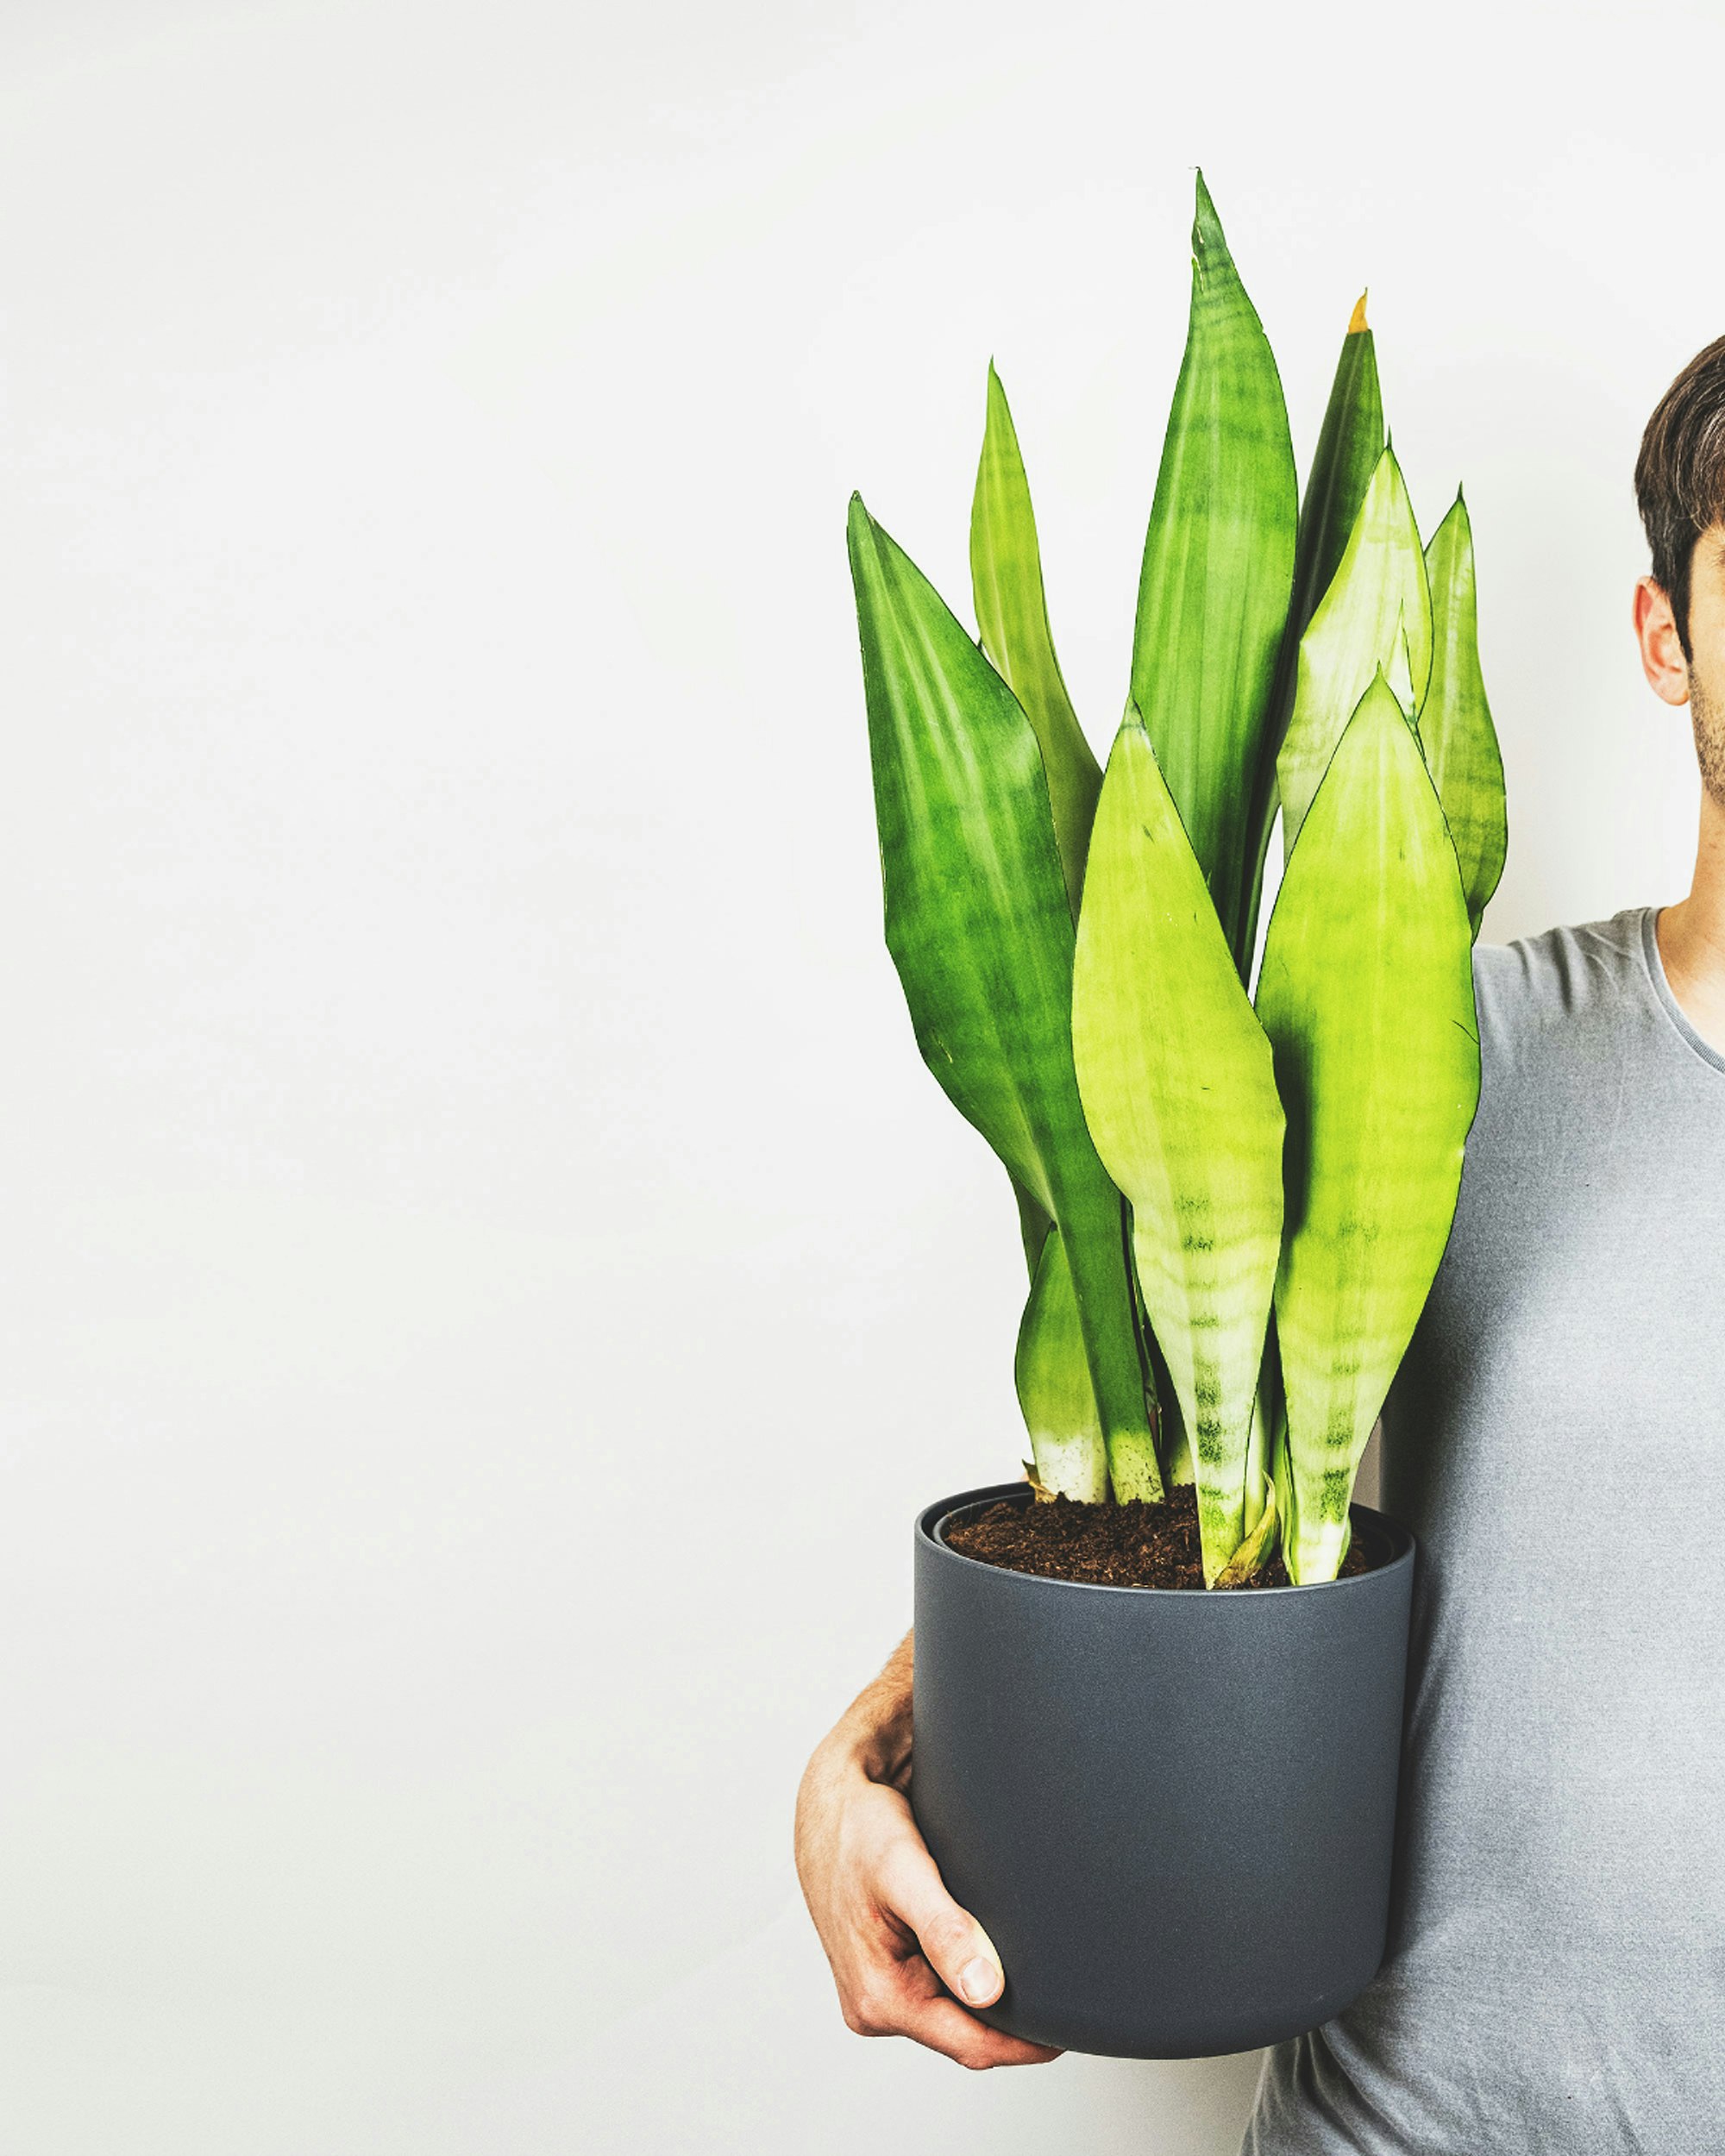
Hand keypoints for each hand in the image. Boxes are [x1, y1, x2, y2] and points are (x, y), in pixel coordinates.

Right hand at [794, 1635, 1061, 2069]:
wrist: (830, 1799)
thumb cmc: (857, 1827)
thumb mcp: (903, 1871)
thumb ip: (945, 1931)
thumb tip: (986, 1990)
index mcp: (876, 1998)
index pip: (970, 2045)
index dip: (1026, 2044)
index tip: (1071, 2030)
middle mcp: (875, 2004)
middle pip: (966, 2033)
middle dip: (1012, 2019)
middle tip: (1063, 1991)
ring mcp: (881, 1989)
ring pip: (957, 2009)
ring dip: (992, 1992)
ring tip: (1031, 1962)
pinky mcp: (891, 1967)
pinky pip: (944, 1986)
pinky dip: (973, 1969)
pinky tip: (992, 1944)